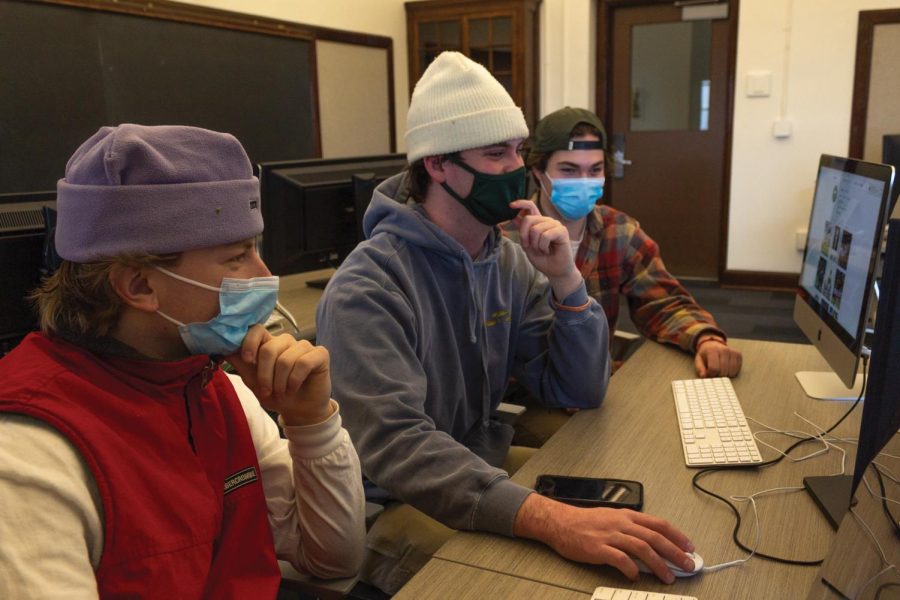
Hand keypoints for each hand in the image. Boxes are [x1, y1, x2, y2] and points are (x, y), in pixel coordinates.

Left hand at [227, 325, 333, 425]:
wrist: (299, 411)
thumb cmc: (277, 394)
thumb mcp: (252, 380)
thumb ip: (240, 362)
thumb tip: (221, 347)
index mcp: (269, 344)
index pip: (257, 330)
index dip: (249, 343)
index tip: (248, 361)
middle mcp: (287, 342)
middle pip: (269, 349)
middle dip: (265, 375)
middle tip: (267, 391)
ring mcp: (304, 346)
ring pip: (285, 359)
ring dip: (280, 382)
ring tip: (282, 392)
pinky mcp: (320, 354)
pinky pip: (303, 363)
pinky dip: (295, 380)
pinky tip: (294, 387)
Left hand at [509, 199, 580, 298]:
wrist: (555, 271)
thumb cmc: (543, 259)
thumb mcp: (527, 245)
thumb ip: (523, 232)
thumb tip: (515, 217)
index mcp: (539, 222)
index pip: (530, 206)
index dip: (520, 203)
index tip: (510, 205)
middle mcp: (547, 221)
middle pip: (529, 219)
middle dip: (524, 235)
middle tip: (530, 247)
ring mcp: (555, 225)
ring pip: (536, 229)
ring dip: (535, 244)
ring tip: (542, 250)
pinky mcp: (562, 231)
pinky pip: (545, 235)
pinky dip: (543, 246)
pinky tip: (548, 251)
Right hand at [514, 494, 694, 583]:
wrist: (560, 522)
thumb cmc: (585, 522)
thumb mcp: (612, 518)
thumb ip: (631, 529)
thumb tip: (651, 543)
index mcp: (627, 516)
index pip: (658, 524)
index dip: (676, 536)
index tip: (689, 547)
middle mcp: (621, 523)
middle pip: (654, 537)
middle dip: (674, 552)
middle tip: (687, 565)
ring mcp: (610, 535)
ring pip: (641, 548)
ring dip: (658, 564)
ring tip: (668, 577)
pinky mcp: (598, 548)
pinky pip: (619, 559)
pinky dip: (631, 569)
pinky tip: (635, 576)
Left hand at [694, 336, 741, 377]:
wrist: (712, 344)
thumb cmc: (705, 355)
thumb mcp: (698, 361)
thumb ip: (700, 369)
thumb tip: (704, 376)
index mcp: (712, 351)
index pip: (714, 369)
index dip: (711, 374)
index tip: (709, 373)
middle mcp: (724, 350)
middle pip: (723, 372)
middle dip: (718, 375)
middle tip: (715, 372)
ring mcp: (732, 352)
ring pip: (731, 372)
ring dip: (725, 374)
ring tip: (720, 369)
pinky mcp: (738, 354)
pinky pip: (737, 369)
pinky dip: (732, 372)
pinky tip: (727, 367)